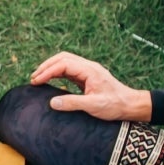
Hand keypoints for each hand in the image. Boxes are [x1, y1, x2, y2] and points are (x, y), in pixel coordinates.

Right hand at [29, 52, 152, 121]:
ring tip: (38, 78)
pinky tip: (50, 81)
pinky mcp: (88, 77)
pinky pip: (69, 71)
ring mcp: (88, 71)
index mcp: (90, 70)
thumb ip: (72, 103)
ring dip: (51, 68)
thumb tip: (52, 102)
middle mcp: (88, 67)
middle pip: (63, 58)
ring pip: (65, 62)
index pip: (63, 64)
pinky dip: (57, 73)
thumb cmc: (115, 105)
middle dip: (46, 66)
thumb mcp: (93, 106)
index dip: (47, 71)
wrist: (130, 105)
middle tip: (33, 78)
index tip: (35, 81)